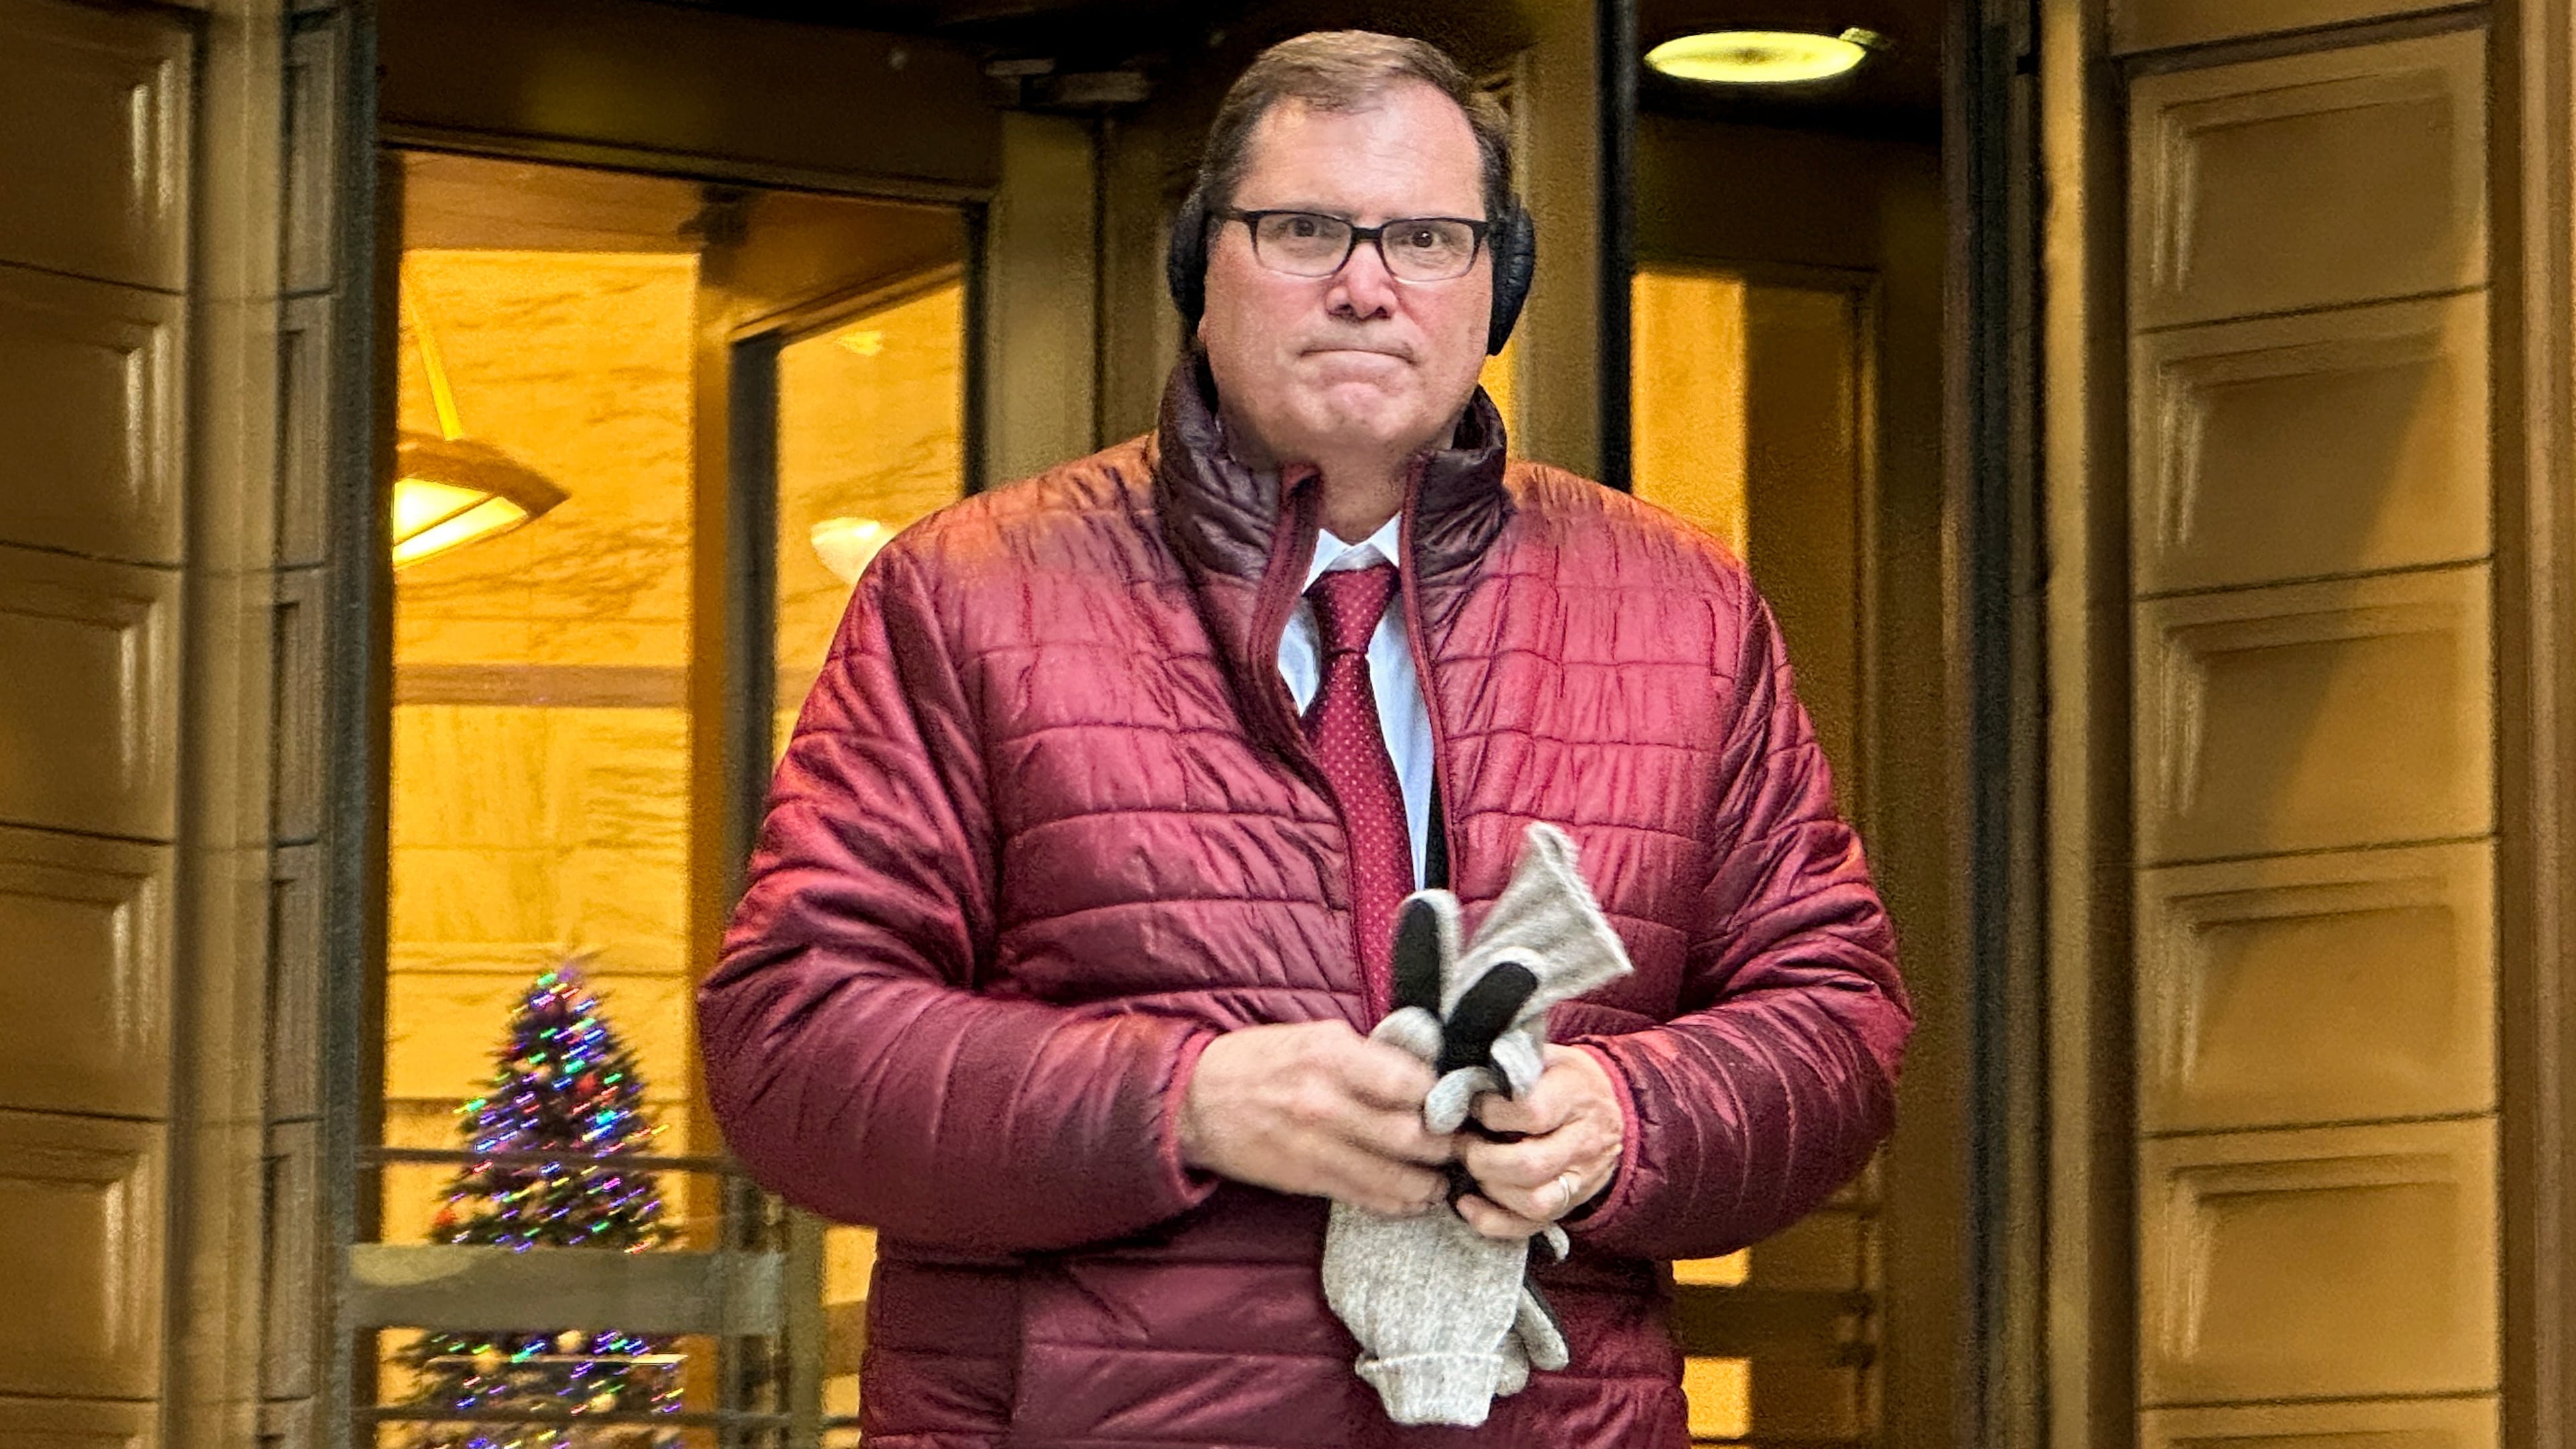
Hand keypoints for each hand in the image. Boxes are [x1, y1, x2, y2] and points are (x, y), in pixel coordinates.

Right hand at [1179, 1020, 1456, 1215]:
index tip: (1456, 1100)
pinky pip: (1365, 1197)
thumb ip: (1369, 1055)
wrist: (1196, 1101)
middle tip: (1463, 1145)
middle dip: (1446, 1145)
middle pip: (1409, 1135)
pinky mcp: (1306, 1179)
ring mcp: (1315, 1146)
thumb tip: (1425, 1074)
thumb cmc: (1261, 1060)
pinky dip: (1398, 1202)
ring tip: (1444, 1178)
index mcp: (1330, 1056)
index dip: (1442, 1095)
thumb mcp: (1316, 1036)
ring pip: (1393, 1176)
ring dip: (1430, 1182)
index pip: (1409, 1082)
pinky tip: (1416, 1198)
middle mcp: (1324, 1103)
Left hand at [1455, 1045, 1624, 1239]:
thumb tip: (1462, 1075)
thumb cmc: (1564, 1078)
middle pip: (1532, 1165)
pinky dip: (1493, 1222)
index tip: (1475, 1105)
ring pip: (1535, 1203)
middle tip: (1463, 1143)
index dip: (1492, 1112)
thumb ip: (1511, 1063)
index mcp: (1576, 1096)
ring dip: (1490, 1189)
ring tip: (1471, 1167)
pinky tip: (1467, 1203)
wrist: (1613, 1104)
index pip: (1532, 1113)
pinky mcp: (1569, 1205)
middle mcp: (1584, 1142)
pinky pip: (1530, 1227)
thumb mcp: (1546, 1056)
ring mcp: (1581, 1180)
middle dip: (1483, 1158)